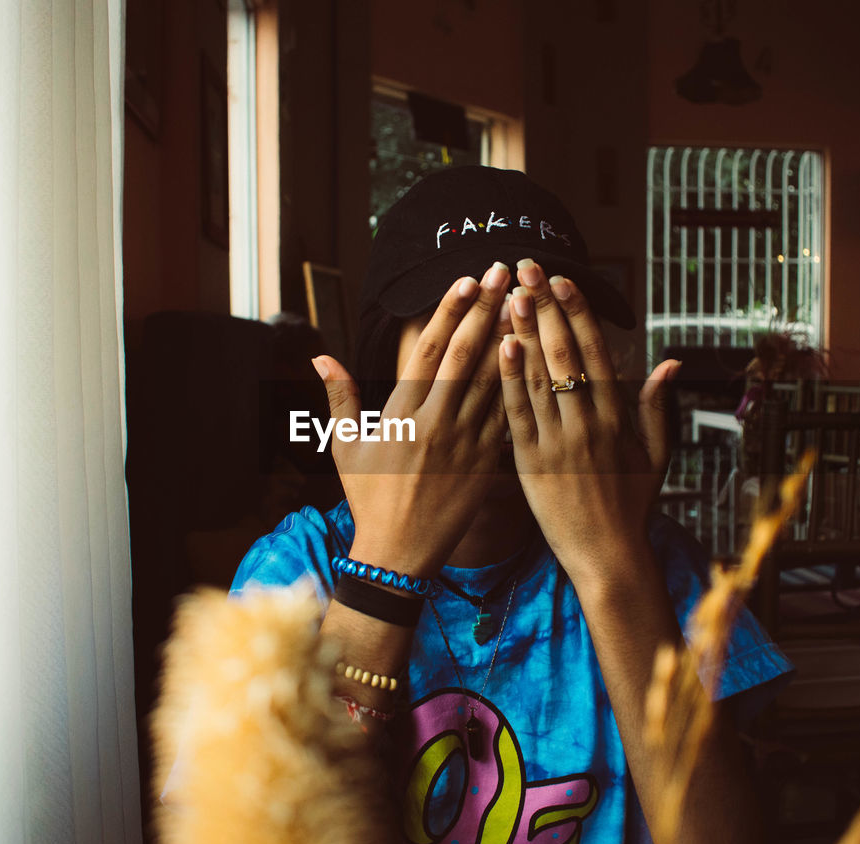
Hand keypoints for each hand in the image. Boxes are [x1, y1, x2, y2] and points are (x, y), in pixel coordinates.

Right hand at [312, 263, 512, 577]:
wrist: (399, 555)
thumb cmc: (369, 499)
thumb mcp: (345, 447)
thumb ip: (339, 398)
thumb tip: (320, 357)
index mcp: (400, 414)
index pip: (428, 351)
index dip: (450, 312)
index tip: (467, 280)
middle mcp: (435, 424)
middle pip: (466, 355)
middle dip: (486, 310)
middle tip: (505, 273)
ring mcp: (466, 444)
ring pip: (494, 381)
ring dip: (512, 338)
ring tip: (527, 302)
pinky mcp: (488, 464)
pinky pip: (510, 417)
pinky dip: (524, 386)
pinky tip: (539, 358)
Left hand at [498, 258, 679, 580]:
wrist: (607, 556)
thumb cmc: (630, 506)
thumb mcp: (655, 456)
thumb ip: (658, 408)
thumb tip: (669, 364)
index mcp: (618, 418)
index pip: (596, 352)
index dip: (578, 312)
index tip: (562, 279)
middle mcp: (589, 425)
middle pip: (565, 354)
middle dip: (544, 307)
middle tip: (526, 270)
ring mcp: (559, 444)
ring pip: (539, 377)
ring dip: (523, 332)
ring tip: (508, 295)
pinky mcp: (531, 465)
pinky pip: (517, 415)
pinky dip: (510, 379)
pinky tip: (500, 347)